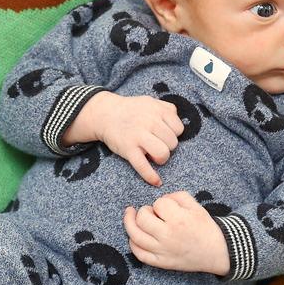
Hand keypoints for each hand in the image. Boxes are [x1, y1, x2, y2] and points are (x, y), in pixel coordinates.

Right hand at [64, 92, 184, 185]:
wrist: (104, 114)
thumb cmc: (132, 111)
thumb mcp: (151, 102)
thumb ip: (168, 110)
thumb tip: (177, 125)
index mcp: (158, 110)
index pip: (179, 129)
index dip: (173, 134)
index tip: (164, 134)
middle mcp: (150, 121)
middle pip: (173, 143)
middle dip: (167, 146)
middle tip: (156, 144)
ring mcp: (138, 135)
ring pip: (163, 153)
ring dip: (161, 158)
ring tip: (153, 154)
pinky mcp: (127, 149)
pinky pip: (143, 165)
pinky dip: (151, 176)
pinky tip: (157, 182)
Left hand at [123, 192, 230, 274]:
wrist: (217, 252)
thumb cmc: (206, 229)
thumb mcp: (197, 207)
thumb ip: (178, 197)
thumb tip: (162, 199)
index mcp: (179, 219)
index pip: (159, 204)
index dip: (162, 202)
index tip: (167, 207)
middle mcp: (168, 235)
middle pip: (142, 218)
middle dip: (144, 211)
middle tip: (150, 212)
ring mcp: (162, 250)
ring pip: (135, 236)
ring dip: (130, 223)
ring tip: (131, 216)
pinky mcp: (161, 262)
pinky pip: (139, 254)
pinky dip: (133, 244)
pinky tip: (134, 236)